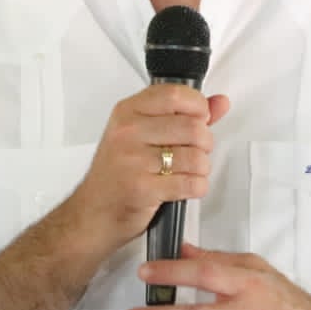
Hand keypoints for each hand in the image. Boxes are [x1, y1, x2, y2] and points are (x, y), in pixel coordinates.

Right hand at [63, 87, 228, 254]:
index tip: (200, 117)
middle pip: (192, 127)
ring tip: (187, 171)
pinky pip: (191, 183)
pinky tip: (184, 186)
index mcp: (127, 112)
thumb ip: (184, 116)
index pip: (174, 94)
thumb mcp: (141, 135)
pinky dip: (196, 187)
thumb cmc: (116, 175)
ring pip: (196, 157)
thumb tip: (219, 102)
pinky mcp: (142, 189)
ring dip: (201, 169)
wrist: (91, 214)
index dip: (198, 106)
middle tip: (194, 151)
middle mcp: (128, 132)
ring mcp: (133, 160)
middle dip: (204, 143)